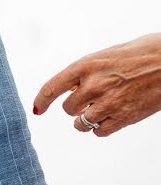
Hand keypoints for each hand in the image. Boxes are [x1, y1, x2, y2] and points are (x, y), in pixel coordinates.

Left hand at [34, 33, 160, 136]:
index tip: (38, 109)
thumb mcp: (111, 54)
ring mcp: (108, 103)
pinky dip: (101, 128)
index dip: (41, 101)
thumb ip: (90, 71)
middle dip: (76, 106)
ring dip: (87, 120)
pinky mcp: (124, 117)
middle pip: (67, 109)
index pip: (52, 87)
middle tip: (92, 99)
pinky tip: (112, 117)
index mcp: (87, 65)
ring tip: (101, 109)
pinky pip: (99, 132)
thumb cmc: (148, 52)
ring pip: (81, 124)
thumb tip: (73, 87)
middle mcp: (94, 85)